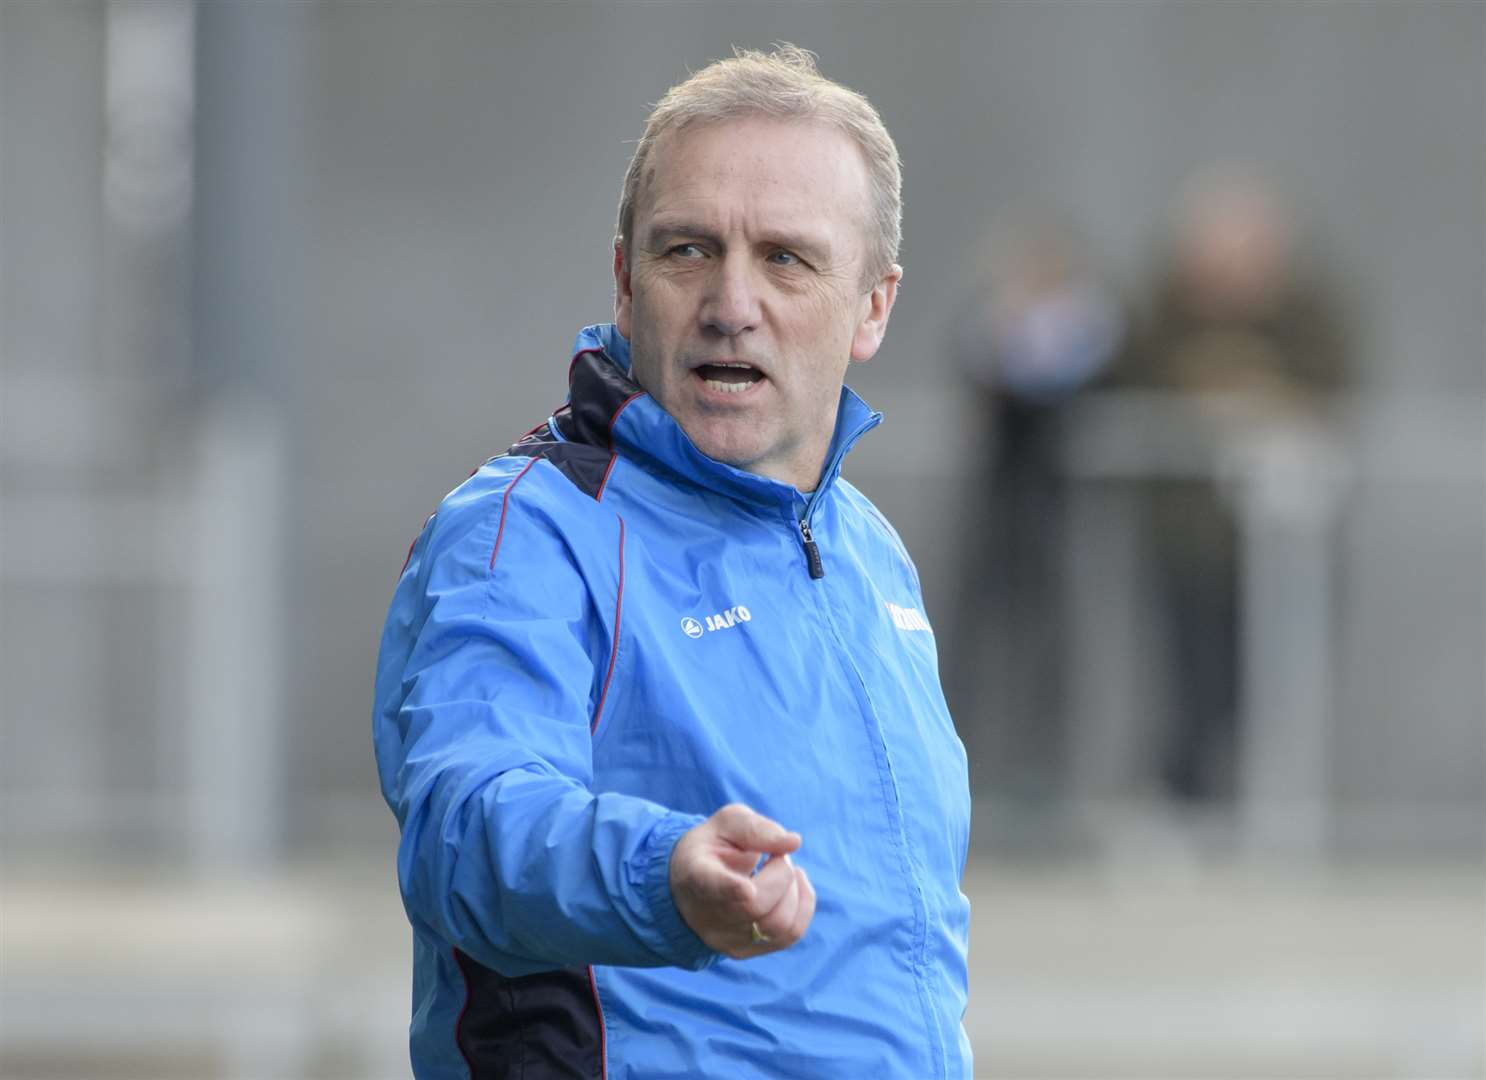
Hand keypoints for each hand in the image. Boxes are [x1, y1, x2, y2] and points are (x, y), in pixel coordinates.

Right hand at [668, 803, 815, 958]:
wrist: (690, 883)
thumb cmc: (712, 847)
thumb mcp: (726, 823)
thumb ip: (756, 828)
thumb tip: (793, 842)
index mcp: (695, 874)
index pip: (711, 885)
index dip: (731, 888)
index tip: (747, 888)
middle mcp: (706, 915)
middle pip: (757, 904)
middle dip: (781, 873)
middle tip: (776, 855)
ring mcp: (725, 939)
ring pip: (778, 924)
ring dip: (793, 890)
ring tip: (780, 870)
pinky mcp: (745, 951)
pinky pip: (790, 935)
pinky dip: (803, 905)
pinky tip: (793, 886)